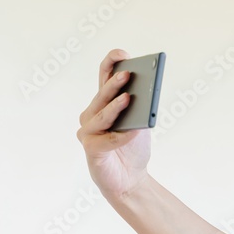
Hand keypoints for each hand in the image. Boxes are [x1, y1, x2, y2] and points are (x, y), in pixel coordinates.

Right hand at [76, 49, 151, 202]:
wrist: (130, 179)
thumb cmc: (132, 148)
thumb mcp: (140, 124)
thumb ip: (139, 110)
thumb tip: (145, 96)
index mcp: (103, 104)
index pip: (103, 78)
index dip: (110, 64)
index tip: (122, 54)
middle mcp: (91, 115)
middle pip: (102, 96)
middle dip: (114, 84)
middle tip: (127, 74)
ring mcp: (88, 132)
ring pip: (102, 117)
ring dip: (115, 108)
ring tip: (128, 99)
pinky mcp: (91, 150)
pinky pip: (107, 140)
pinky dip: (122, 136)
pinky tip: (135, 131)